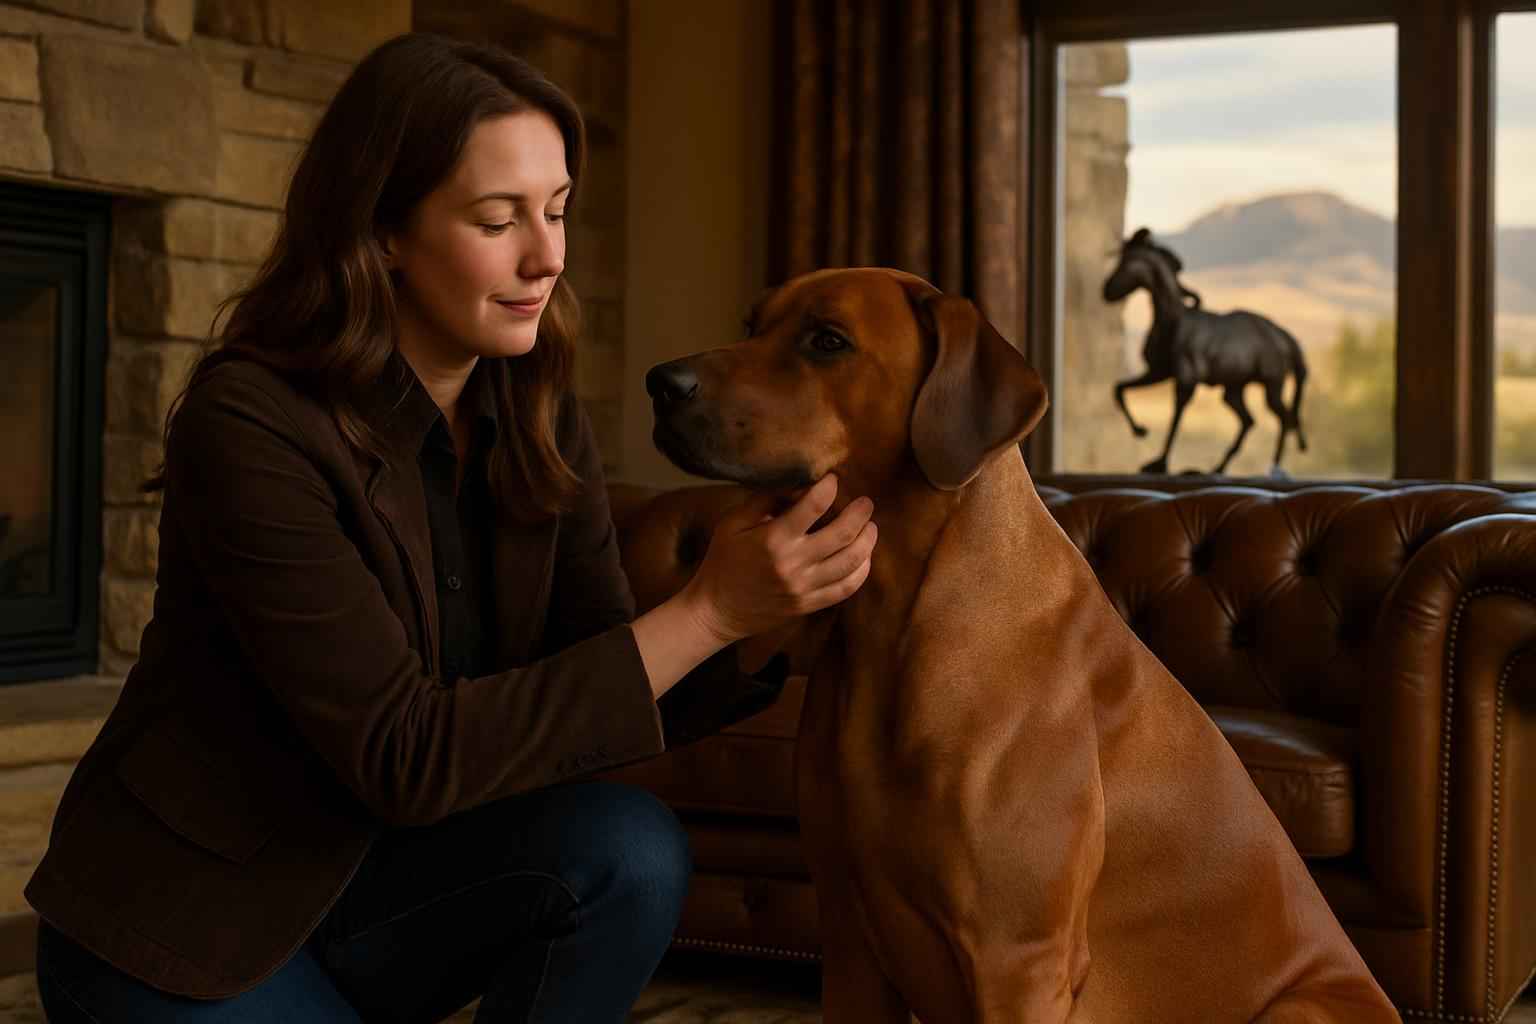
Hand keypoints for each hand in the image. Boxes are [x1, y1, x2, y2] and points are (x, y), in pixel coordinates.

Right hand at [683, 473, 876, 643]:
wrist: (716, 610)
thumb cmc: (723, 561)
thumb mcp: (733, 523)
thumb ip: (765, 500)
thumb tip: (799, 486)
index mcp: (773, 539)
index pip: (813, 506)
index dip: (828, 487)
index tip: (833, 479)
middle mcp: (793, 564)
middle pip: (842, 533)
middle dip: (860, 513)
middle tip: (866, 502)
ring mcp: (804, 587)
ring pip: (851, 562)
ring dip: (867, 541)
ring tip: (870, 527)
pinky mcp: (808, 605)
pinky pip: (845, 588)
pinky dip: (861, 571)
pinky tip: (864, 557)